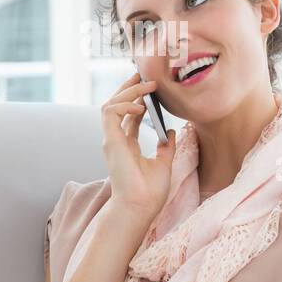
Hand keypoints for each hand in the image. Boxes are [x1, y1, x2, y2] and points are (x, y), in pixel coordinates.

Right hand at [101, 71, 176, 218]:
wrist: (140, 207)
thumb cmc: (149, 192)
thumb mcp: (164, 163)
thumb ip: (166, 147)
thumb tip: (171, 131)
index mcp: (126, 145)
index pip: (128, 115)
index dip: (137, 98)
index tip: (151, 87)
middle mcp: (116, 140)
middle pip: (116, 105)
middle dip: (128, 88)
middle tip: (143, 74)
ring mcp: (111, 140)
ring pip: (110, 104)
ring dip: (127, 92)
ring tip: (146, 85)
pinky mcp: (110, 141)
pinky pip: (110, 112)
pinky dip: (124, 105)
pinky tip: (141, 106)